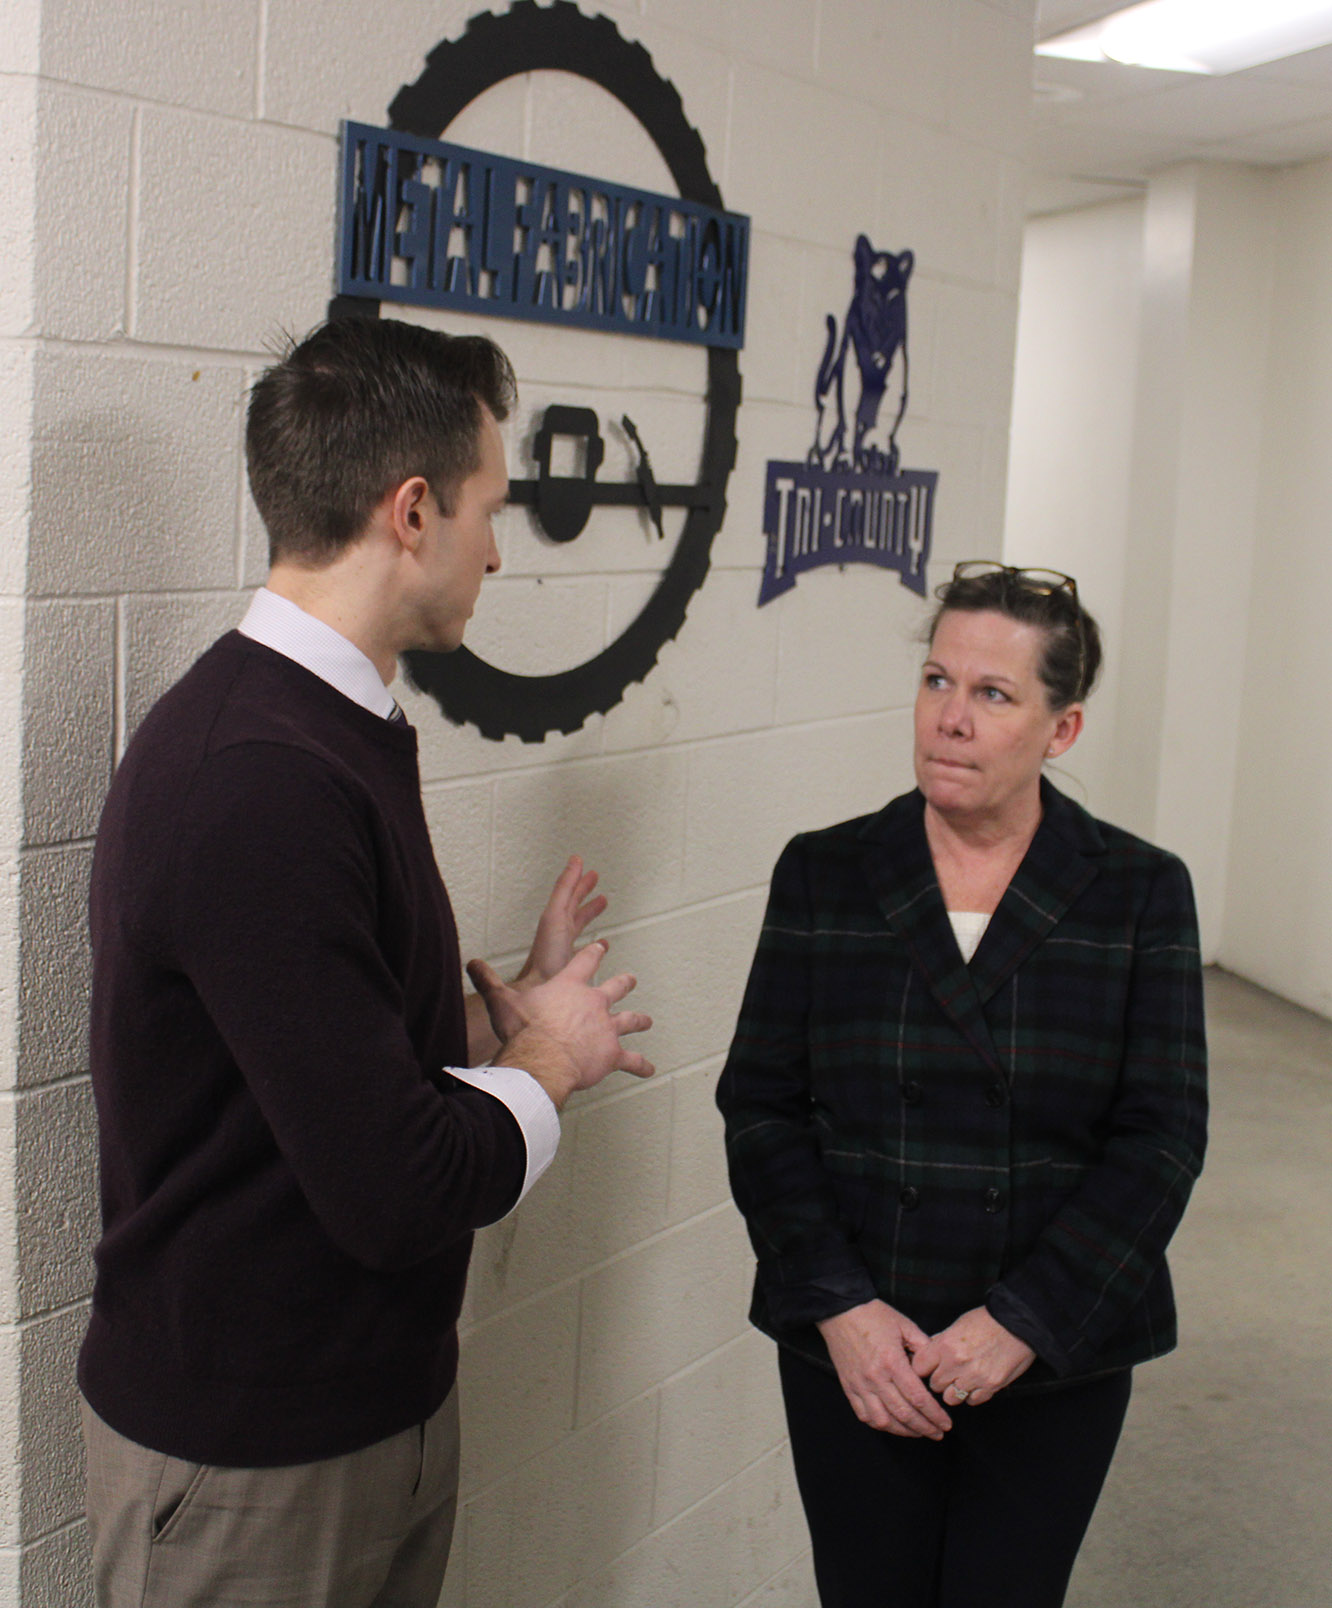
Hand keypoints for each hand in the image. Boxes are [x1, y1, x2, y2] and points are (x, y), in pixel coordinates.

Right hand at [468, 939, 652, 1110]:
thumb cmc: (524, 1030)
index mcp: (570, 985)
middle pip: (616, 986)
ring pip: (630, 1019)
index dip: (594, 952)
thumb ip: (488, 981)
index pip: (586, 960)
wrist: (542, 1059)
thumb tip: (471, 964)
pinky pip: (632, 1060)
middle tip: (631, 979)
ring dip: (639, 1020)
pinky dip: (640, 1065)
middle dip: (624, 983)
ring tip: (647, 1021)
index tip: (601, 946)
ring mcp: (607, 1027)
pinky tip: (648, 1069)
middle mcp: (594, 1002)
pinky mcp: (613, 1053)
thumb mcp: (501, 1001)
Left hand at [516, 856, 607, 988]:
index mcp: (556, 917)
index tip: (580, 862)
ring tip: (602, 902)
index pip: (567, 891)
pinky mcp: (574, 963)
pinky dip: (596, 943)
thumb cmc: (546, 955)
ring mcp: (566, 946)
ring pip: (580, 923)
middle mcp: (560, 929)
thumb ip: (565, 888)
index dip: (575, 876)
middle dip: (584, 890)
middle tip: (594, 877)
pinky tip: (603, 944)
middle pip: (574, 904)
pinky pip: (587, 948)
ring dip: (591, 912)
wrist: (541, 987)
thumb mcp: (556, 914)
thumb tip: (574, 861)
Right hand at [817, 1299, 952, 1438]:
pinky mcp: (848, 1387)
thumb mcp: (905, 1325)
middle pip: (903, 1414)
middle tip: (938, 1433)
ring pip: (883, 1420)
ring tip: (918, 1432)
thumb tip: (936, 1367)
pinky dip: (880, 1425)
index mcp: (892, 1362)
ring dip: (904, 1431)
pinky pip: (864, 1415)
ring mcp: (859, 1385)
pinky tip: (893, 1425)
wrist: (840, 1310)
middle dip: (924, 1428)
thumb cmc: (874, 1315)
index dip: (934, 1415)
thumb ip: (924, 1346)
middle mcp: (875, 1378)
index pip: (918, 1398)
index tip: (946, 1424)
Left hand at [910, 1306, 1035, 1407]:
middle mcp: (957, 1363)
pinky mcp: (991, 1387)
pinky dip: (973, 1395)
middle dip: (939, 1379)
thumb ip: (941, 1340)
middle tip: (948, 1372)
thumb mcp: (958, 1324)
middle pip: (934, 1384)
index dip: (923, 1367)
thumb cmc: (988, 1320)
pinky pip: (972, 1401)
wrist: (1018, 1324)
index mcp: (945, 1345)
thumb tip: (928, 1351)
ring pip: (951, 1398)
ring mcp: (974, 1377)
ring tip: (962, 1379)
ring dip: (954, 1391)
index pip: (919, 1367)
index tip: (928, 1367)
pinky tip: (976, 1383)